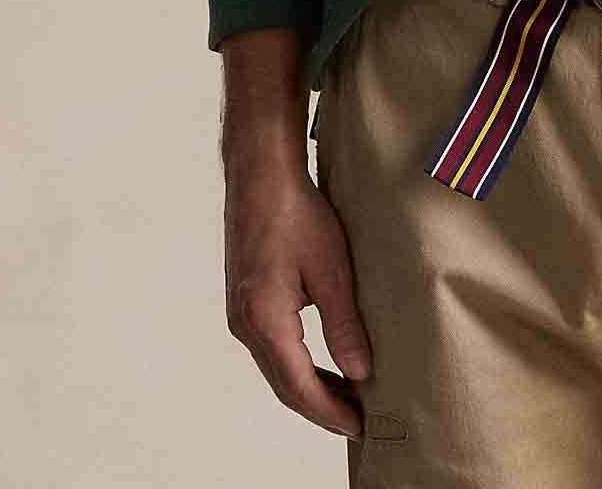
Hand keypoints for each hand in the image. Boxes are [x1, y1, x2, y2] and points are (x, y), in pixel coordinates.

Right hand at [222, 150, 371, 438]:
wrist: (259, 175)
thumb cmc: (295, 212)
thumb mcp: (331, 268)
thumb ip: (344, 325)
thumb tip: (361, 372)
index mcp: (264, 321)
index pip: (299, 386)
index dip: (330, 411)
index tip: (361, 427)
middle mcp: (245, 326)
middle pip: (285, 385)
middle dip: (322, 407)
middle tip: (361, 419)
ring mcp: (240, 316)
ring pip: (277, 369)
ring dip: (311, 387)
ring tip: (350, 396)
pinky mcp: (245, 303)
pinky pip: (272, 349)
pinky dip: (299, 365)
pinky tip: (324, 363)